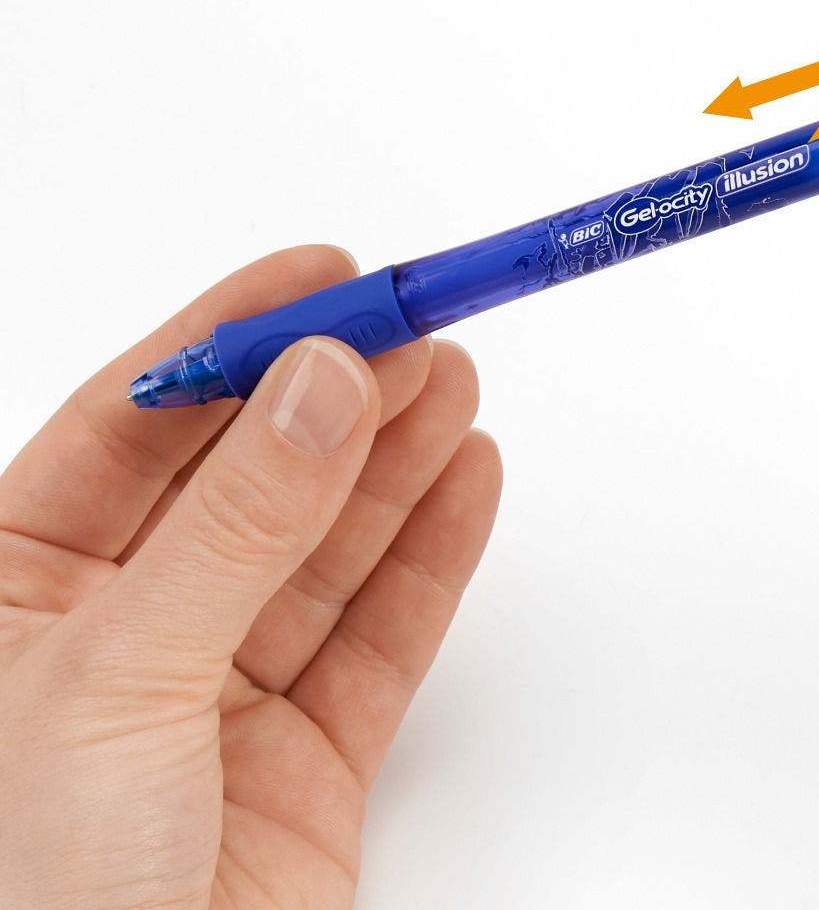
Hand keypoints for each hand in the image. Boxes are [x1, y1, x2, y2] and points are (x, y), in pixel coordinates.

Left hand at [0, 247, 500, 907]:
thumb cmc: (31, 900)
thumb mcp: (116, 680)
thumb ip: (236, 527)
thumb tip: (321, 384)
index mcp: (6, 597)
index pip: (128, 431)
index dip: (228, 341)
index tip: (324, 276)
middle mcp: (115, 635)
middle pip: (243, 479)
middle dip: (333, 398)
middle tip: (419, 324)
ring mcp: (217, 696)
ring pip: (323, 549)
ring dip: (394, 462)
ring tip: (456, 382)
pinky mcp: (309, 759)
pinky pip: (381, 636)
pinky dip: (433, 557)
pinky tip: (468, 480)